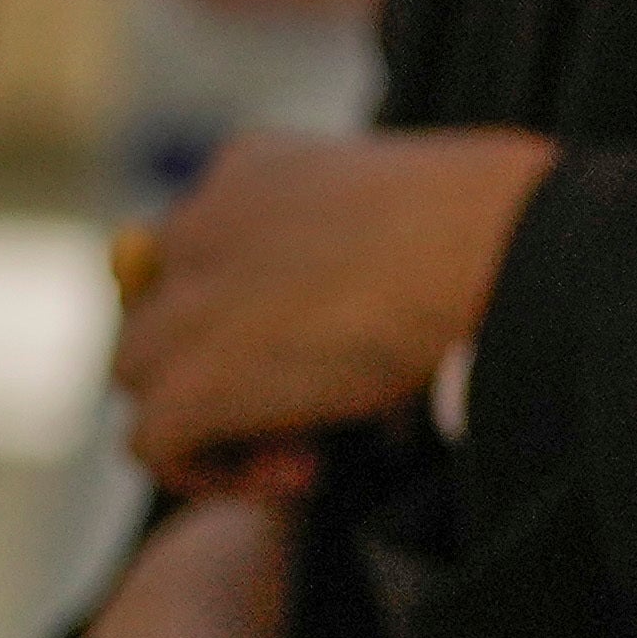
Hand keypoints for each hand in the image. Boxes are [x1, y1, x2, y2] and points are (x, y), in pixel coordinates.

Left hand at [114, 126, 558, 490]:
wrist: (495, 249)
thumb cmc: (494, 226)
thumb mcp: (396, 210)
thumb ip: (341, 250)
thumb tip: (336, 340)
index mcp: (249, 167)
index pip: (197, 252)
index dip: (242, 315)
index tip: (322, 349)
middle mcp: (200, 223)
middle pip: (153, 311)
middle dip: (215, 364)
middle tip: (307, 405)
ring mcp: (188, 303)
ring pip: (141, 373)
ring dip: (211, 418)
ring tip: (306, 445)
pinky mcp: (193, 381)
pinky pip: (152, 442)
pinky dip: (214, 470)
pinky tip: (300, 470)